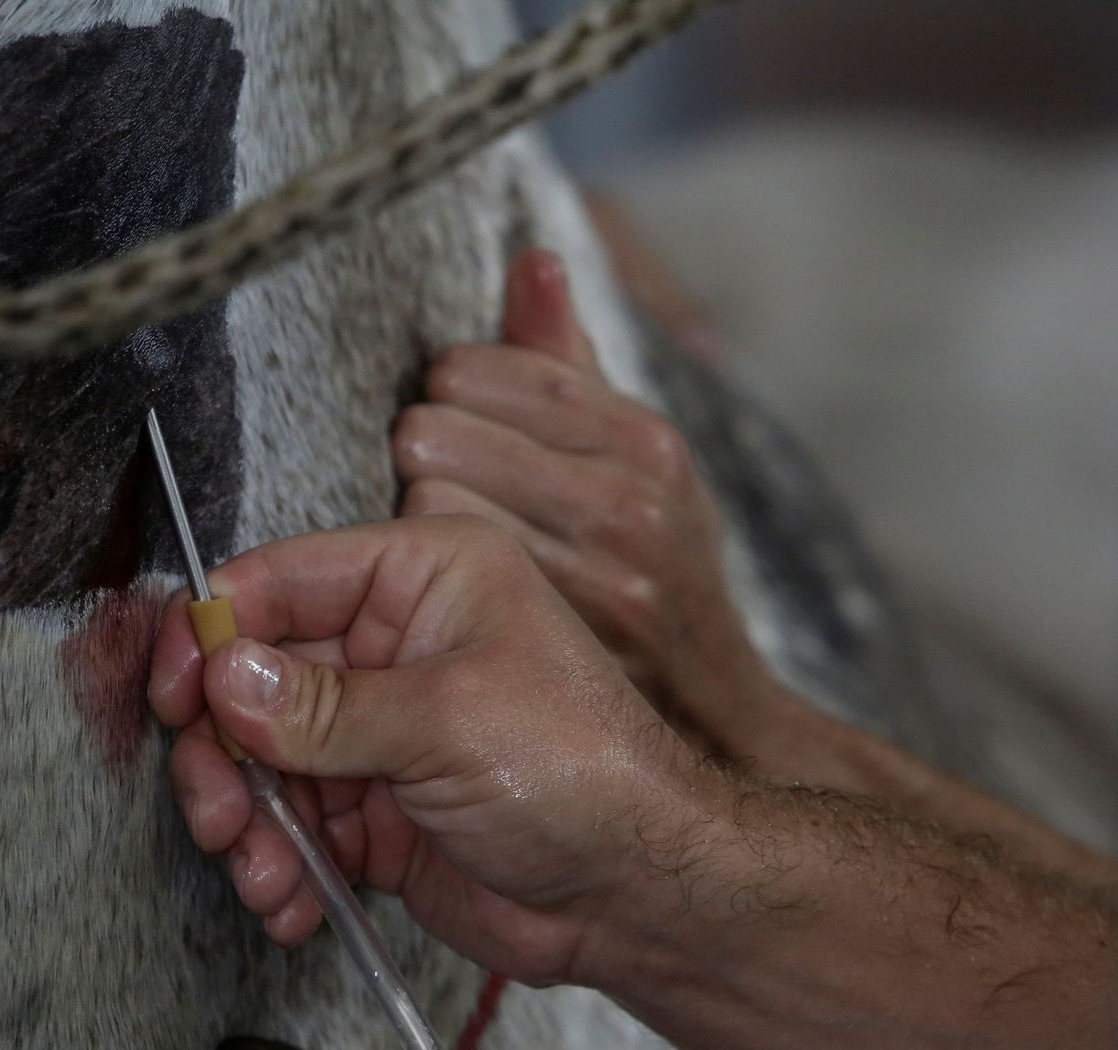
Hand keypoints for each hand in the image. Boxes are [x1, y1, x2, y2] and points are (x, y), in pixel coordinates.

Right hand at [148, 517, 711, 983]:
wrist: (640, 897)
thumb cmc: (583, 774)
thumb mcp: (446, 719)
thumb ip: (322, 705)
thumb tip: (222, 676)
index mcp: (419, 578)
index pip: (278, 581)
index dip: (212, 635)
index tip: (174, 697)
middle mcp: (391, 643)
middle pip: (250, 681)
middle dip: (224, 756)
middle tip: (219, 814)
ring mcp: (377, 730)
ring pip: (259, 763)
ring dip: (247, 825)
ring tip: (265, 875)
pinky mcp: (373, 808)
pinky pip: (290, 827)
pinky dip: (279, 868)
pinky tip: (293, 903)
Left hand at [394, 249, 784, 757]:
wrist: (710, 712)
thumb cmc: (653, 569)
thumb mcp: (635, 459)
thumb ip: (567, 360)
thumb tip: (533, 258)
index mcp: (644, 439)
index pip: (479, 371)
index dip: (447, 394)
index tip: (454, 417)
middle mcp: (624, 501)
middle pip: (435, 431)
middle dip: (425, 453)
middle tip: (442, 484)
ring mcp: (590, 572)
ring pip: (426, 503)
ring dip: (419, 519)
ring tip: (446, 538)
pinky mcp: (552, 636)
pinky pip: (432, 578)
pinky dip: (421, 580)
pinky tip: (442, 588)